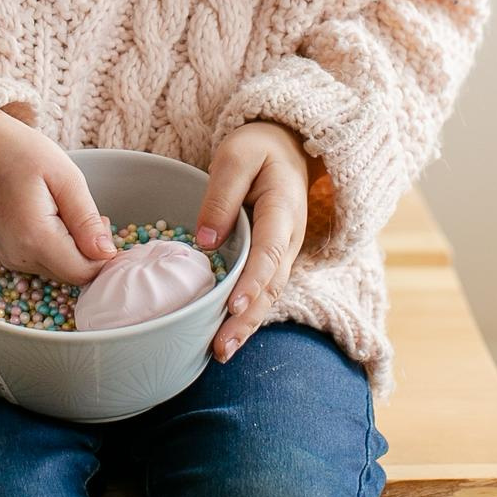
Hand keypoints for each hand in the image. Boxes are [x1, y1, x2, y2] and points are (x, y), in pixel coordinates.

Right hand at [0, 110, 116, 285]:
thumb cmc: (19, 152)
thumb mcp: (64, 177)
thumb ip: (86, 220)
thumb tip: (107, 254)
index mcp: (36, 238)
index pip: (83, 273)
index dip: (103, 255)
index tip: (104, 222)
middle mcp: (18, 256)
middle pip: (70, 276)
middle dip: (88, 252)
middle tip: (87, 213)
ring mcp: (7, 257)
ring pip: (56, 270)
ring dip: (71, 250)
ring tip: (65, 210)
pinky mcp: (2, 252)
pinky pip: (39, 261)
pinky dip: (53, 247)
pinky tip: (50, 217)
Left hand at [194, 121, 312, 362]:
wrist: (287, 145)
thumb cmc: (258, 147)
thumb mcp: (236, 156)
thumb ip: (221, 196)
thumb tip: (206, 242)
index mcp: (284, 209)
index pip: (270, 251)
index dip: (253, 281)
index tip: (233, 305)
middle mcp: (290, 238)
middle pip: (271, 285)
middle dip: (247, 318)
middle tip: (221, 347)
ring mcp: (284, 251)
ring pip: (268, 295)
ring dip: (246, 324)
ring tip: (220, 351)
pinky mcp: (272, 258)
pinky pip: (261, 290)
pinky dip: (245, 313)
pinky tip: (224, 334)